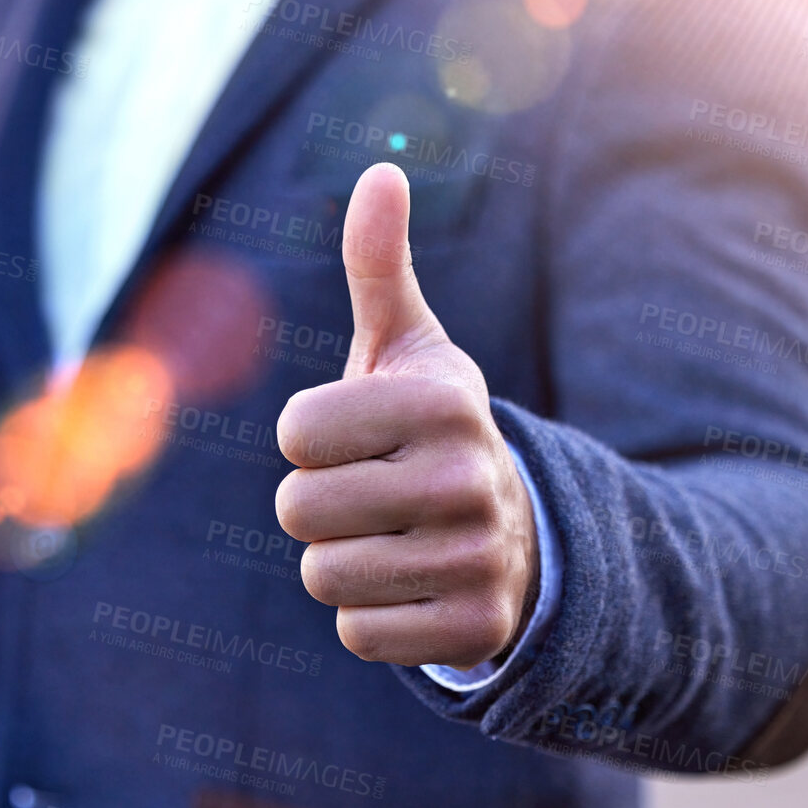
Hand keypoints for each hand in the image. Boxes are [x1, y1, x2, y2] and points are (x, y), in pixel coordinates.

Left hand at [274, 163, 538, 669]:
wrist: (512, 528)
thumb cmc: (428, 429)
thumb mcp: (408, 348)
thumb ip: (378, 267)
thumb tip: (380, 173)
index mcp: (444, 403)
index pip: (295, 433)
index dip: (308, 438)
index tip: (356, 435)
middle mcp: (470, 480)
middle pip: (299, 509)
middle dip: (316, 505)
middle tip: (370, 494)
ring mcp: (479, 560)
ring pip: (323, 576)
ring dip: (340, 561)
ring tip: (390, 538)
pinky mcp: (474, 630)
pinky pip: (356, 634)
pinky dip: (368, 616)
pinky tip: (410, 585)